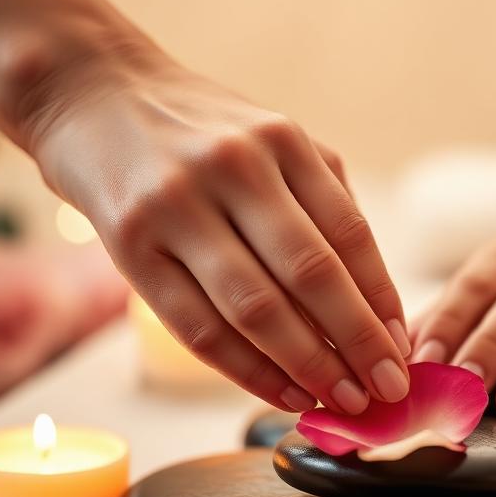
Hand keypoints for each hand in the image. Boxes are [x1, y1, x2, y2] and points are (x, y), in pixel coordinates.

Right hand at [23, 52, 409, 413]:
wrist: (91, 94)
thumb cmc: (199, 130)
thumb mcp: (272, 139)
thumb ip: (323, 202)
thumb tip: (374, 303)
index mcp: (281, 141)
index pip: (349, 234)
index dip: (381, 300)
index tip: (403, 350)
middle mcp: (234, 168)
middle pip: (311, 274)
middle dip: (357, 343)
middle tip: (386, 392)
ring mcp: (176, 206)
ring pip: (255, 308)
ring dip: (307, 366)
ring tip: (341, 402)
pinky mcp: (129, 244)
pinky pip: (197, 326)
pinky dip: (247, 369)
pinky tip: (282, 393)